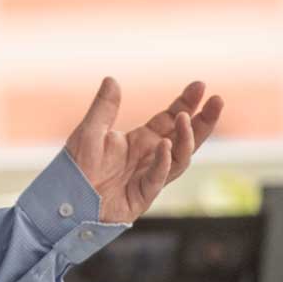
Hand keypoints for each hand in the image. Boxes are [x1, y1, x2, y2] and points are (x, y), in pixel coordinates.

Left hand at [64, 77, 223, 223]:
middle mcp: (150, 158)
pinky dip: (162, 162)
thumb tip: (112, 78)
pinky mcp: (141, 197)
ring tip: (185, 117)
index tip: (200, 85)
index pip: (170, 119)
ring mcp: (149, 177)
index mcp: (141, 141)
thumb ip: (103, 108)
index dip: (186, 103)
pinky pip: (157, 178)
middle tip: (217, 100)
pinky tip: (165, 144)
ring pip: (179, 158)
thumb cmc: (75, 169)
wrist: (65, 202)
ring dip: (186, 138)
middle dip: (203, 120)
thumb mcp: (88, 132)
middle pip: (185, 138)